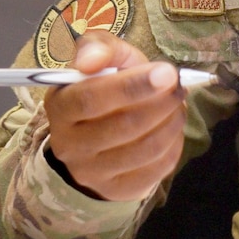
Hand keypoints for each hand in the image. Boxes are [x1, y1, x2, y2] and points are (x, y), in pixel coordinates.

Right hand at [42, 32, 186, 201]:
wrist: (93, 139)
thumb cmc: (102, 88)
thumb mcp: (100, 61)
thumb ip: (100, 48)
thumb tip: (93, 60)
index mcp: (60, 106)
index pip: (92, 98)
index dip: (132, 85)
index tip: (167, 72)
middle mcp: (69, 144)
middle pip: (124, 125)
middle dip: (161, 103)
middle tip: (178, 87)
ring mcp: (91, 172)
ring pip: (145, 148)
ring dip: (172, 122)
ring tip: (177, 105)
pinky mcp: (116, 190)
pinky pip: (156, 168)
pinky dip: (174, 144)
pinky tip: (173, 128)